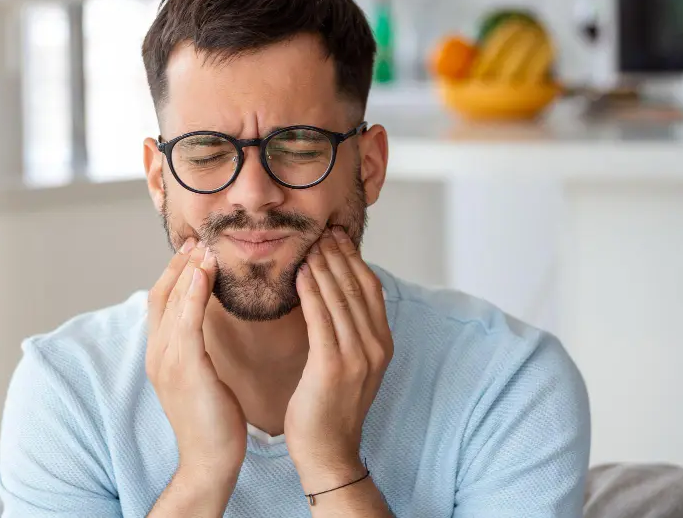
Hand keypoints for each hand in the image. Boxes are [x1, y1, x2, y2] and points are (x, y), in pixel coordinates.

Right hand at [146, 239, 247, 485]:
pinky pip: (187, 322)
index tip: (192, 249)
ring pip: (173, 303)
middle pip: (161, 295)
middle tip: (198, 238)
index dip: (173, 272)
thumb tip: (202, 323)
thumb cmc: (212, 420)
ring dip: (188, 271)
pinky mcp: (186, 369)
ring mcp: (168, 361)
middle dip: (179, 264)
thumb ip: (195, 347)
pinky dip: (194, 293)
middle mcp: (157, 354)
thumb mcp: (199, 375)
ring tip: (205, 247)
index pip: (160, 301)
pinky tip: (205, 273)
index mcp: (159, 355)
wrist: (210, 460)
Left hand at [284, 227, 393, 489]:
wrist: (327, 451)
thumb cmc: (329, 407)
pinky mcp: (332, 366)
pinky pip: (321, 318)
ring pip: (340, 297)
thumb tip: (336, 295)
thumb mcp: (350, 364)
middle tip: (322, 230)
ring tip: (310, 243)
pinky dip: (312, 291)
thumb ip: (348, 331)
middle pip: (357, 287)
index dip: (355, 259)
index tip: (337, 236)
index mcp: (382, 343)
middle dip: (339, 255)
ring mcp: (357, 356)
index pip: (370, 288)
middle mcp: (375, 346)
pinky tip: (301, 273)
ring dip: (325, 266)